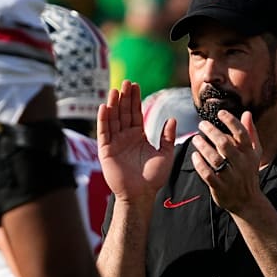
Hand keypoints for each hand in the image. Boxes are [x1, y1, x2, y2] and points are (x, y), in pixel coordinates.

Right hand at [98, 80, 175, 201]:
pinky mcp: (106, 151)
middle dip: (124, 97)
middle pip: (123, 113)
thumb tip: (172, 118)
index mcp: (138, 136)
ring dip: (113, 104)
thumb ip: (167, 137)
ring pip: (113, 119)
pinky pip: (104, 133)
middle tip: (126, 82)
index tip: (135, 85)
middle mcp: (125, 137)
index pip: (135, 113)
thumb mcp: (165, 154)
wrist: (141, 194)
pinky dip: (103, 120)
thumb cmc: (153, 178)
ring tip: (115, 90)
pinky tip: (104, 107)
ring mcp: (115, 143)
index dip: (135, 99)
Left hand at [191, 110, 262, 213]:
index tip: (220, 113)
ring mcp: (230, 176)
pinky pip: (208, 174)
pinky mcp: (220, 187)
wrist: (247, 201)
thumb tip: (247, 113)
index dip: (231, 121)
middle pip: (225, 144)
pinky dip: (200, 164)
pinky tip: (194, 156)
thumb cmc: (249, 172)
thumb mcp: (254, 153)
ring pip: (215, 158)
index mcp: (249, 153)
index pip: (241, 134)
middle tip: (202, 124)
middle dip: (212, 132)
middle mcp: (241, 164)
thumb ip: (251, 133)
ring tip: (195, 138)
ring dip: (203, 146)